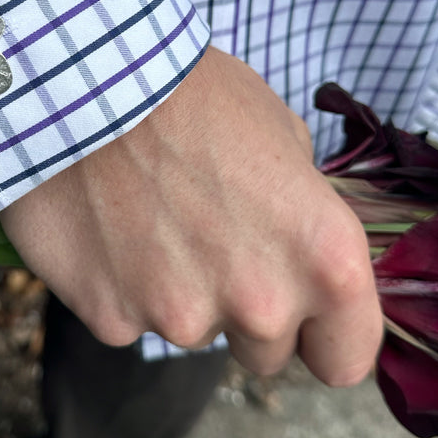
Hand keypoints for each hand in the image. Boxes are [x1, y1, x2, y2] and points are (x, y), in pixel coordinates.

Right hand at [0, 46, 382, 384]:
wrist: (88, 80)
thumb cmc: (194, 93)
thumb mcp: (283, 133)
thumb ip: (303, 211)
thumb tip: (296, 245)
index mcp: (325, 259)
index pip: (348, 358)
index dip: (328, 336)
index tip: (307, 318)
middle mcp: (263, 304)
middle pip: (268, 352)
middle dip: (248, 310)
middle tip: (214, 240)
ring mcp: (183, 318)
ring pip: (194, 331)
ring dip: (181, 292)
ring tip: (150, 217)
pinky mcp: (113, 320)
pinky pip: (128, 318)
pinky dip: (120, 285)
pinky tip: (109, 229)